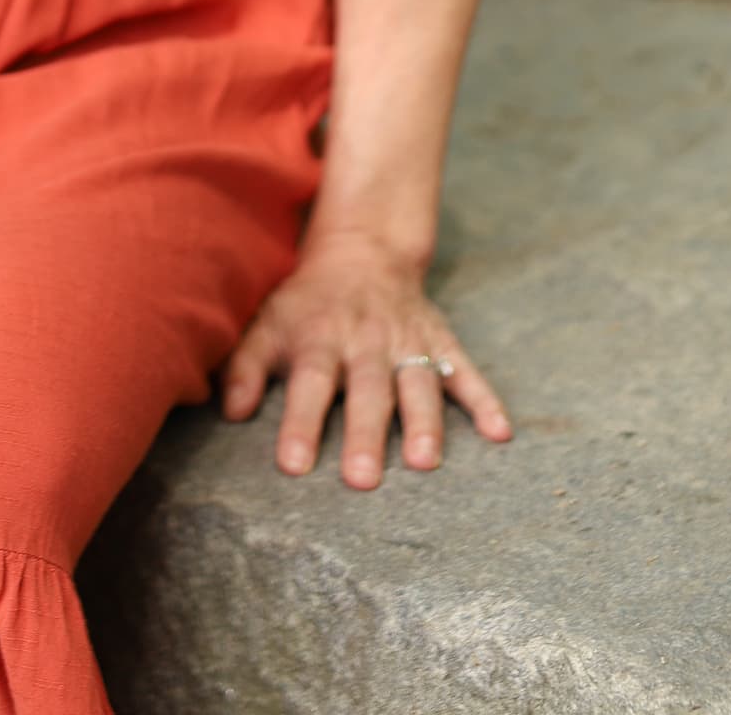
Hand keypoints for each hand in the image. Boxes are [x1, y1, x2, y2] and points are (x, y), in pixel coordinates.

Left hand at [218, 227, 510, 487]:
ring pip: (418, 382)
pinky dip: (485, 400)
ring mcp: (408, 341)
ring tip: (425, 462)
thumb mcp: (268, 323)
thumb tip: (230, 412)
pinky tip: (501, 432)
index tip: (294, 467)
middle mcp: (366, 341)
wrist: (363, 250)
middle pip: (366, 389)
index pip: (309, 383)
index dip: (300, 423)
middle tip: (361, 480)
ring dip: (423, 421)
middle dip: (364, 433)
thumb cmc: (308, 303)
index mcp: (320, 338)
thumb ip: (246, 366)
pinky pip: (467, 371)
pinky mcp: (441, 341)